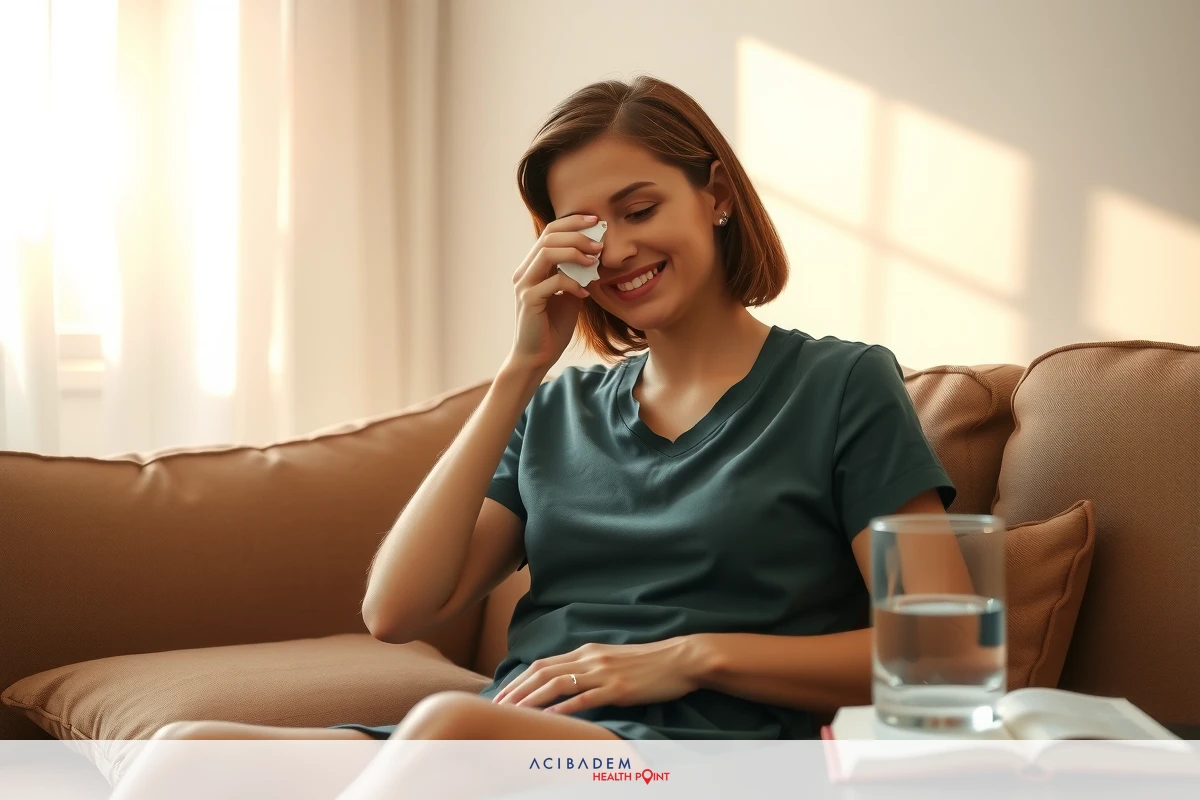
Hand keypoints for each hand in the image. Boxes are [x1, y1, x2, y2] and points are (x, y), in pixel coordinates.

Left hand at [491, 638, 706, 715]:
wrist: (682, 658)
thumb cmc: (650, 662)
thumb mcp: (613, 659)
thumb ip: (590, 667)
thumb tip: (569, 682)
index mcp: (587, 651)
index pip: (542, 664)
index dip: (519, 679)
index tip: (502, 694)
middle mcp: (590, 658)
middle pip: (542, 672)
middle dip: (516, 690)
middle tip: (496, 707)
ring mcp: (603, 673)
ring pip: (557, 684)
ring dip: (531, 699)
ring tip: (512, 713)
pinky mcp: (618, 688)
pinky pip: (584, 699)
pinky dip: (562, 709)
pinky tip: (548, 719)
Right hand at [507, 214, 603, 372]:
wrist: (536, 357)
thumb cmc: (553, 327)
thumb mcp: (570, 295)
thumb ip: (577, 275)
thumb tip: (595, 256)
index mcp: (533, 266)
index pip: (550, 233)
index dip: (572, 222)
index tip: (596, 221)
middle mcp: (524, 271)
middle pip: (548, 236)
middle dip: (577, 234)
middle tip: (600, 242)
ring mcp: (524, 284)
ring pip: (546, 252)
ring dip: (574, 252)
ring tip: (594, 260)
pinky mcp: (528, 300)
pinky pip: (553, 281)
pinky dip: (573, 282)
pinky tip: (586, 292)